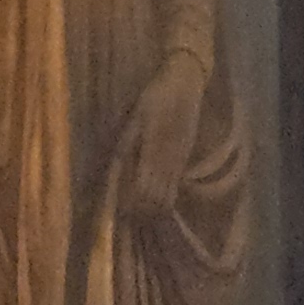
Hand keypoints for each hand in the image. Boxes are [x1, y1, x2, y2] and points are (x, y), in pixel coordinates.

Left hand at [118, 48, 207, 215]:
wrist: (185, 82)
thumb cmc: (155, 96)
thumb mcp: (136, 117)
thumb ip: (128, 145)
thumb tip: (116, 171)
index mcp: (154, 150)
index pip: (144, 188)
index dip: (134, 205)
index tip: (123, 216)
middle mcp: (169, 158)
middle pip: (158, 196)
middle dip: (145, 212)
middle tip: (131, 222)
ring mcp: (180, 158)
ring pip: (170, 192)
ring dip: (157, 208)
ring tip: (145, 218)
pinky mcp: (187, 155)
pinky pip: (178, 182)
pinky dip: (168, 195)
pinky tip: (160, 201)